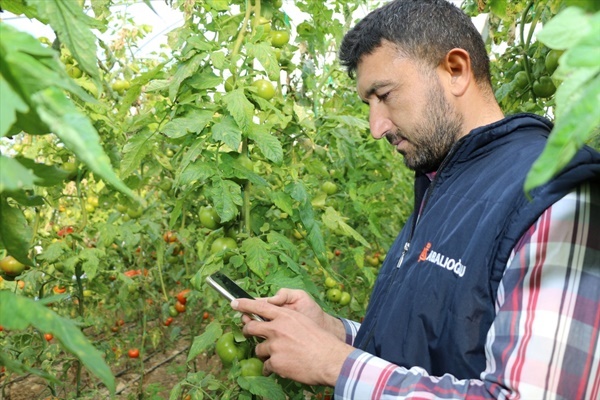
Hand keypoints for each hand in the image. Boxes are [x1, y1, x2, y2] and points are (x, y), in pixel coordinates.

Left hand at [232, 297, 353, 385]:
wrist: (329, 359)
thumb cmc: (320, 340)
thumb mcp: (303, 322)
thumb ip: (286, 321)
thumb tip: (274, 323)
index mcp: (285, 316)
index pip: (259, 307)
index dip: (244, 305)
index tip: (234, 304)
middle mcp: (276, 329)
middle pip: (251, 328)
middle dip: (248, 331)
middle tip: (249, 333)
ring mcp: (274, 346)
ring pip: (258, 349)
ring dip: (265, 353)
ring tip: (279, 356)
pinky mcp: (275, 362)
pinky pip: (266, 366)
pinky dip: (272, 368)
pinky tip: (282, 367)